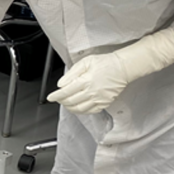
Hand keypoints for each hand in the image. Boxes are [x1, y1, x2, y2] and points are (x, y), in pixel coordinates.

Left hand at [47, 30, 173, 113]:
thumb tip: (61, 84)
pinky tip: (78, 106)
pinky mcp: (105, 103)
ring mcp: (99, 99)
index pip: (66, 92)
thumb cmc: (106, 63)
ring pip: (79, 109)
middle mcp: (92, 92)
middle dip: (61, 101)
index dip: (56, 96)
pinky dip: (81, 111)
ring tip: (66, 103)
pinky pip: (90, 111)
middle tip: (58, 98)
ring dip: (70, 107)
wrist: (123, 68)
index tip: (50, 97)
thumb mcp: (86, 62)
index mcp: (86, 80)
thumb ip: (72, 73)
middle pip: (71, 101)